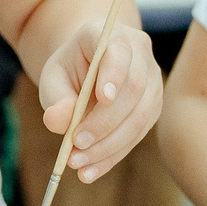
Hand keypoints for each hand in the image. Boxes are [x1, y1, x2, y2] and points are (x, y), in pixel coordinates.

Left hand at [33, 12, 160, 181]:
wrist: (89, 70)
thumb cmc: (70, 70)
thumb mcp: (53, 77)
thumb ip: (55, 95)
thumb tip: (58, 122)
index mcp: (111, 34)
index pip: (120, 50)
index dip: (114, 73)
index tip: (101, 98)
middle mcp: (139, 54)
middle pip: (134, 88)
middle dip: (105, 121)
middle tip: (76, 144)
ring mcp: (152, 81)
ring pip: (140, 115)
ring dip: (109, 145)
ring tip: (78, 164)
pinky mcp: (153, 107)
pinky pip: (138, 134)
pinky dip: (113, 155)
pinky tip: (90, 171)